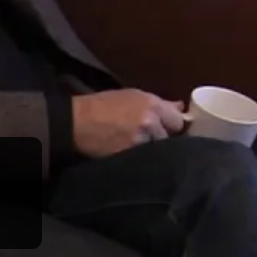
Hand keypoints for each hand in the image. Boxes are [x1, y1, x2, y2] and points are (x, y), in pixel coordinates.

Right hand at [70, 89, 185, 157]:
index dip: (172, 125)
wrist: (77, 122)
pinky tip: (132, 155)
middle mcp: (150, 122)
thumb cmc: (103, 105)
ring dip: (151, 149)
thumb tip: (180, 107)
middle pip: (169, 137)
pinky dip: (141, 159)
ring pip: (158, 150)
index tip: (167, 128)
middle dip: (162, 138)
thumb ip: (159, 103)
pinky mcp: (130, 157)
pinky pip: (145, 160)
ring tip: (137, 146)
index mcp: (152, 104)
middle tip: (148, 137)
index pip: (178, 121)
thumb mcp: (132, 96)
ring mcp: (141, 141)